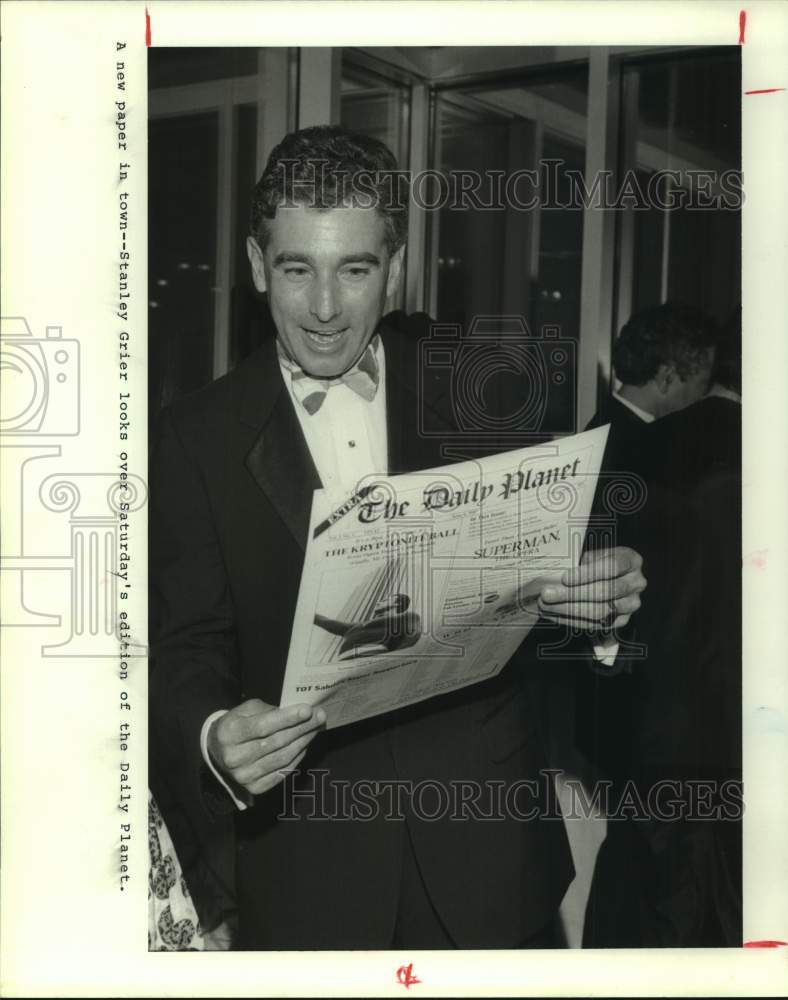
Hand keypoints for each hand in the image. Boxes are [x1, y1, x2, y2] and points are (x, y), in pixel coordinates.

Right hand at [207, 699, 325, 795]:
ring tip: (315, 729)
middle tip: (320, 717)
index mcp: (229, 733)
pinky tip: (304, 745)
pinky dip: (297, 757)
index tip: (308, 710)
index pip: (263, 726)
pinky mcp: (254, 788)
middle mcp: (234, 757)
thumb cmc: (237, 724)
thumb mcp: (246, 710)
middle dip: (302, 728)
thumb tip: (298, 713)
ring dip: (303, 742)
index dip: (288, 718)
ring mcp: (244, 776)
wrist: (218, 751)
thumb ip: (269, 710)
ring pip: (282, 758)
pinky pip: (283, 772)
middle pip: (276, 742)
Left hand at [537, 546, 645, 631]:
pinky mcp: (622, 621)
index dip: (587, 574)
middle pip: (604, 592)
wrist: (613, 578)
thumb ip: (580, 562)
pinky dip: (571, 620)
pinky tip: (553, 615)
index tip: (564, 578)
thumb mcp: (593, 554)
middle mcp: (636, 583)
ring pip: (599, 611)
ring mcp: (631, 604)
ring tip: (546, 606)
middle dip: (572, 595)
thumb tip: (553, 574)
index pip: (612, 567)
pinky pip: (595, 624)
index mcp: (631, 560)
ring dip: (568, 610)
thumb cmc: (599, 562)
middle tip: (547, 594)